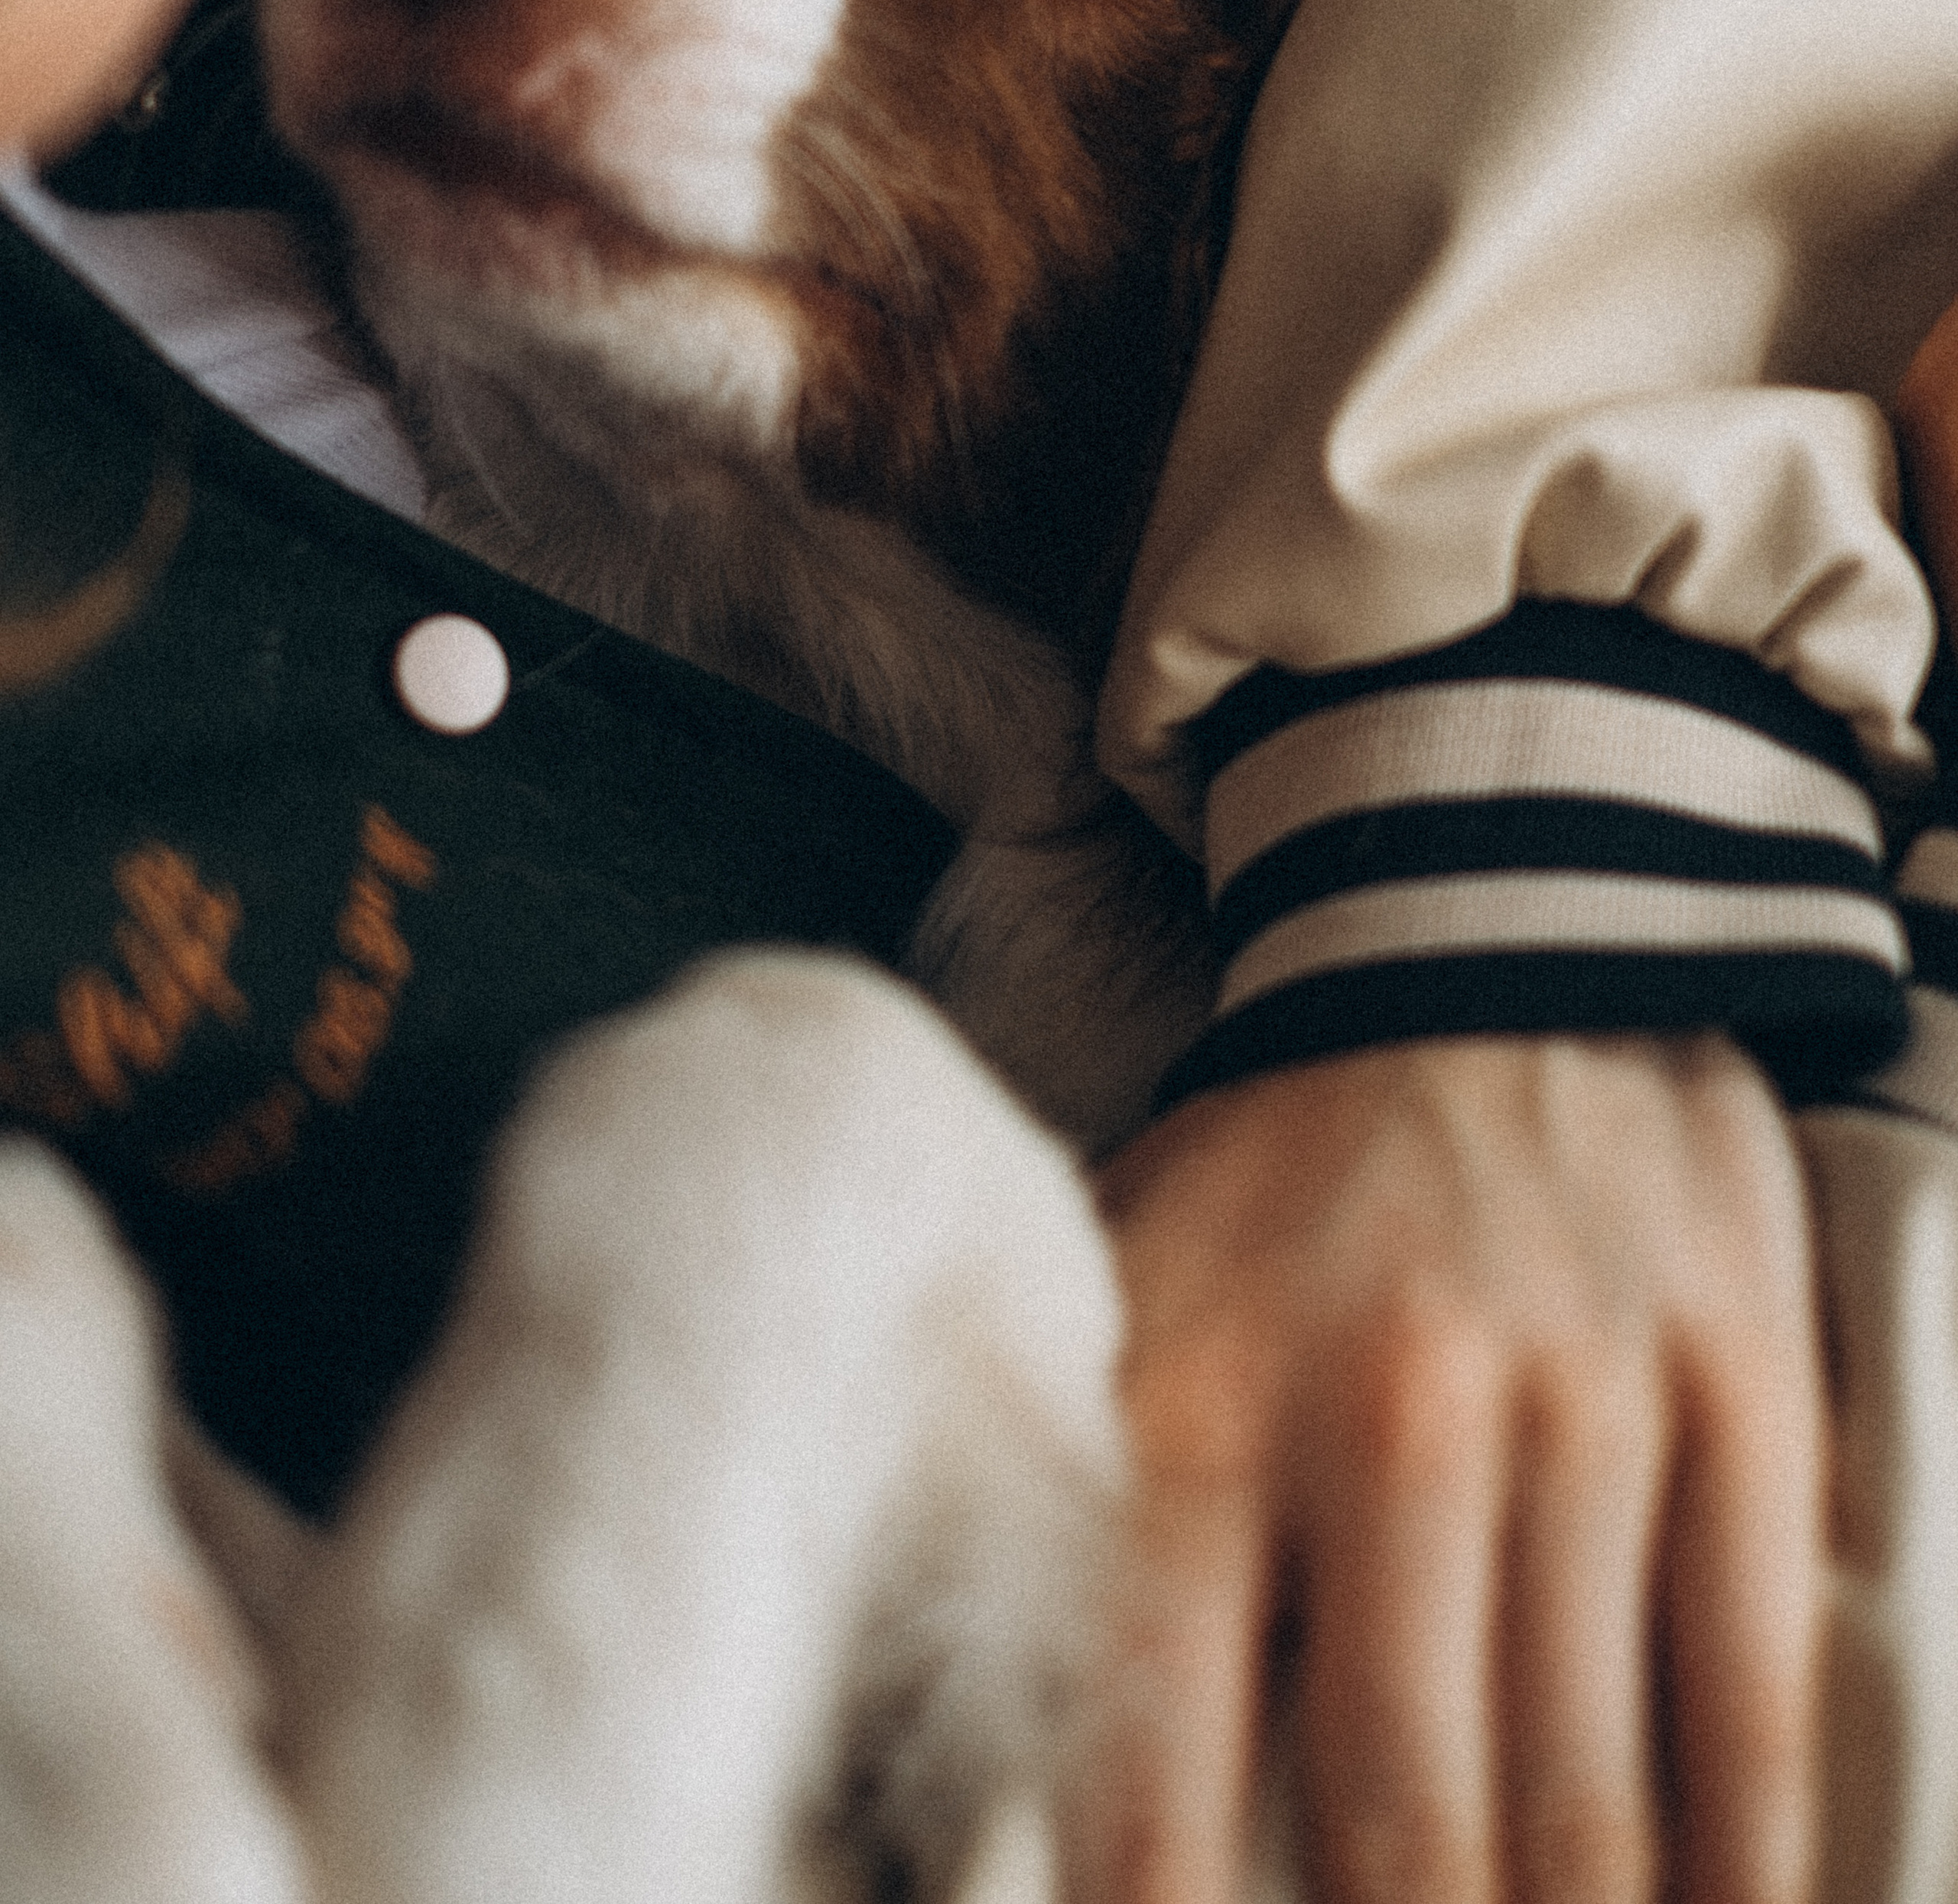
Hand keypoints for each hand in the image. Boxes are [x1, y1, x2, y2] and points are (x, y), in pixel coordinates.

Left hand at [1071, 1033, 1822, 1903]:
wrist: (1481, 952)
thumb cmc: (1282, 1172)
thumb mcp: (1119, 1302)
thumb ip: (1069, 1505)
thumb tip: (1010, 1748)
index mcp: (1194, 1407)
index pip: (1151, 1768)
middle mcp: (1384, 1417)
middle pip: (1405, 1826)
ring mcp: (1579, 1407)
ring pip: (1586, 1794)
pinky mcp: (1734, 1390)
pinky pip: (1746, 1691)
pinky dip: (1739, 1861)